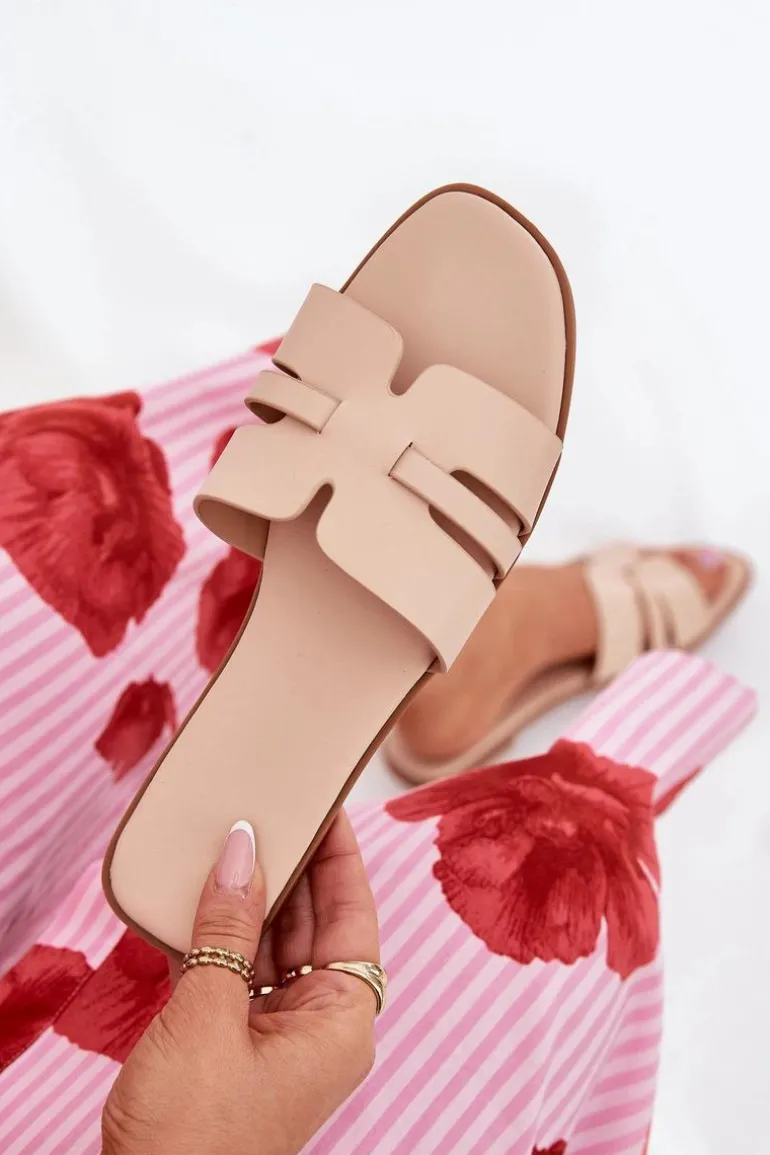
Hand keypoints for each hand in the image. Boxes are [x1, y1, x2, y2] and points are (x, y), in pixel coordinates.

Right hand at [102, 812, 378, 1154]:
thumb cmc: (193, 1134)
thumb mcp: (209, 1016)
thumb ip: (227, 929)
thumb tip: (242, 851)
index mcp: (339, 1023)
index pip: (353, 916)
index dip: (340, 856)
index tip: (327, 804)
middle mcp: (316, 1026)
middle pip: (314, 925)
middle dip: (291, 867)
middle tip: (270, 809)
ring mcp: (274, 1035)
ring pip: (271, 944)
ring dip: (248, 898)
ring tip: (232, 838)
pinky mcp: (232, 1042)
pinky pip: (235, 970)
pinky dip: (216, 934)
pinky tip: (197, 894)